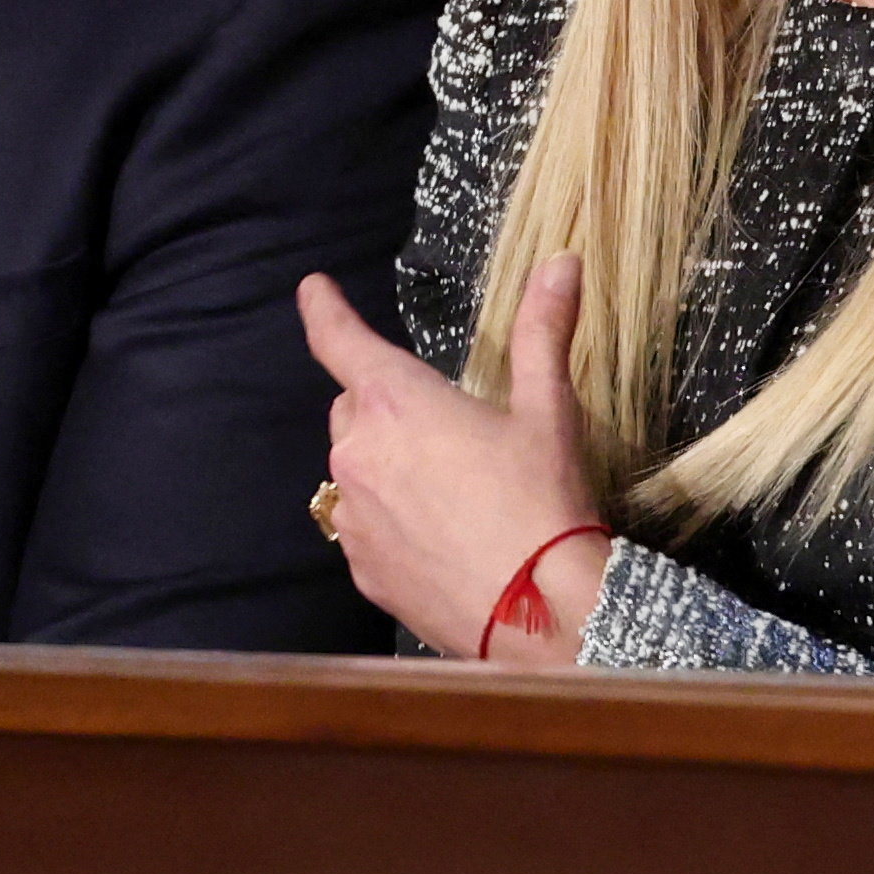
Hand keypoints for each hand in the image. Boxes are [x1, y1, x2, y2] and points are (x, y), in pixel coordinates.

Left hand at [299, 260, 613, 664]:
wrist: (537, 612)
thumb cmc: (541, 498)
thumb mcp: (548, 409)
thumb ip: (543, 330)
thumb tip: (561, 260)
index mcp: (395, 400)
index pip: (338, 340)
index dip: (323, 309)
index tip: (312, 289)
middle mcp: (357, 453)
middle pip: (352, 408)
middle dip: (385, 405)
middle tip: (445, 425)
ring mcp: (353, 517)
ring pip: (354, 470)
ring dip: (385, 465)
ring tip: (448, 487)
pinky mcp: (362, 569)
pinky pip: (362, 526)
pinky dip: (389, 520)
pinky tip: (439, 536)